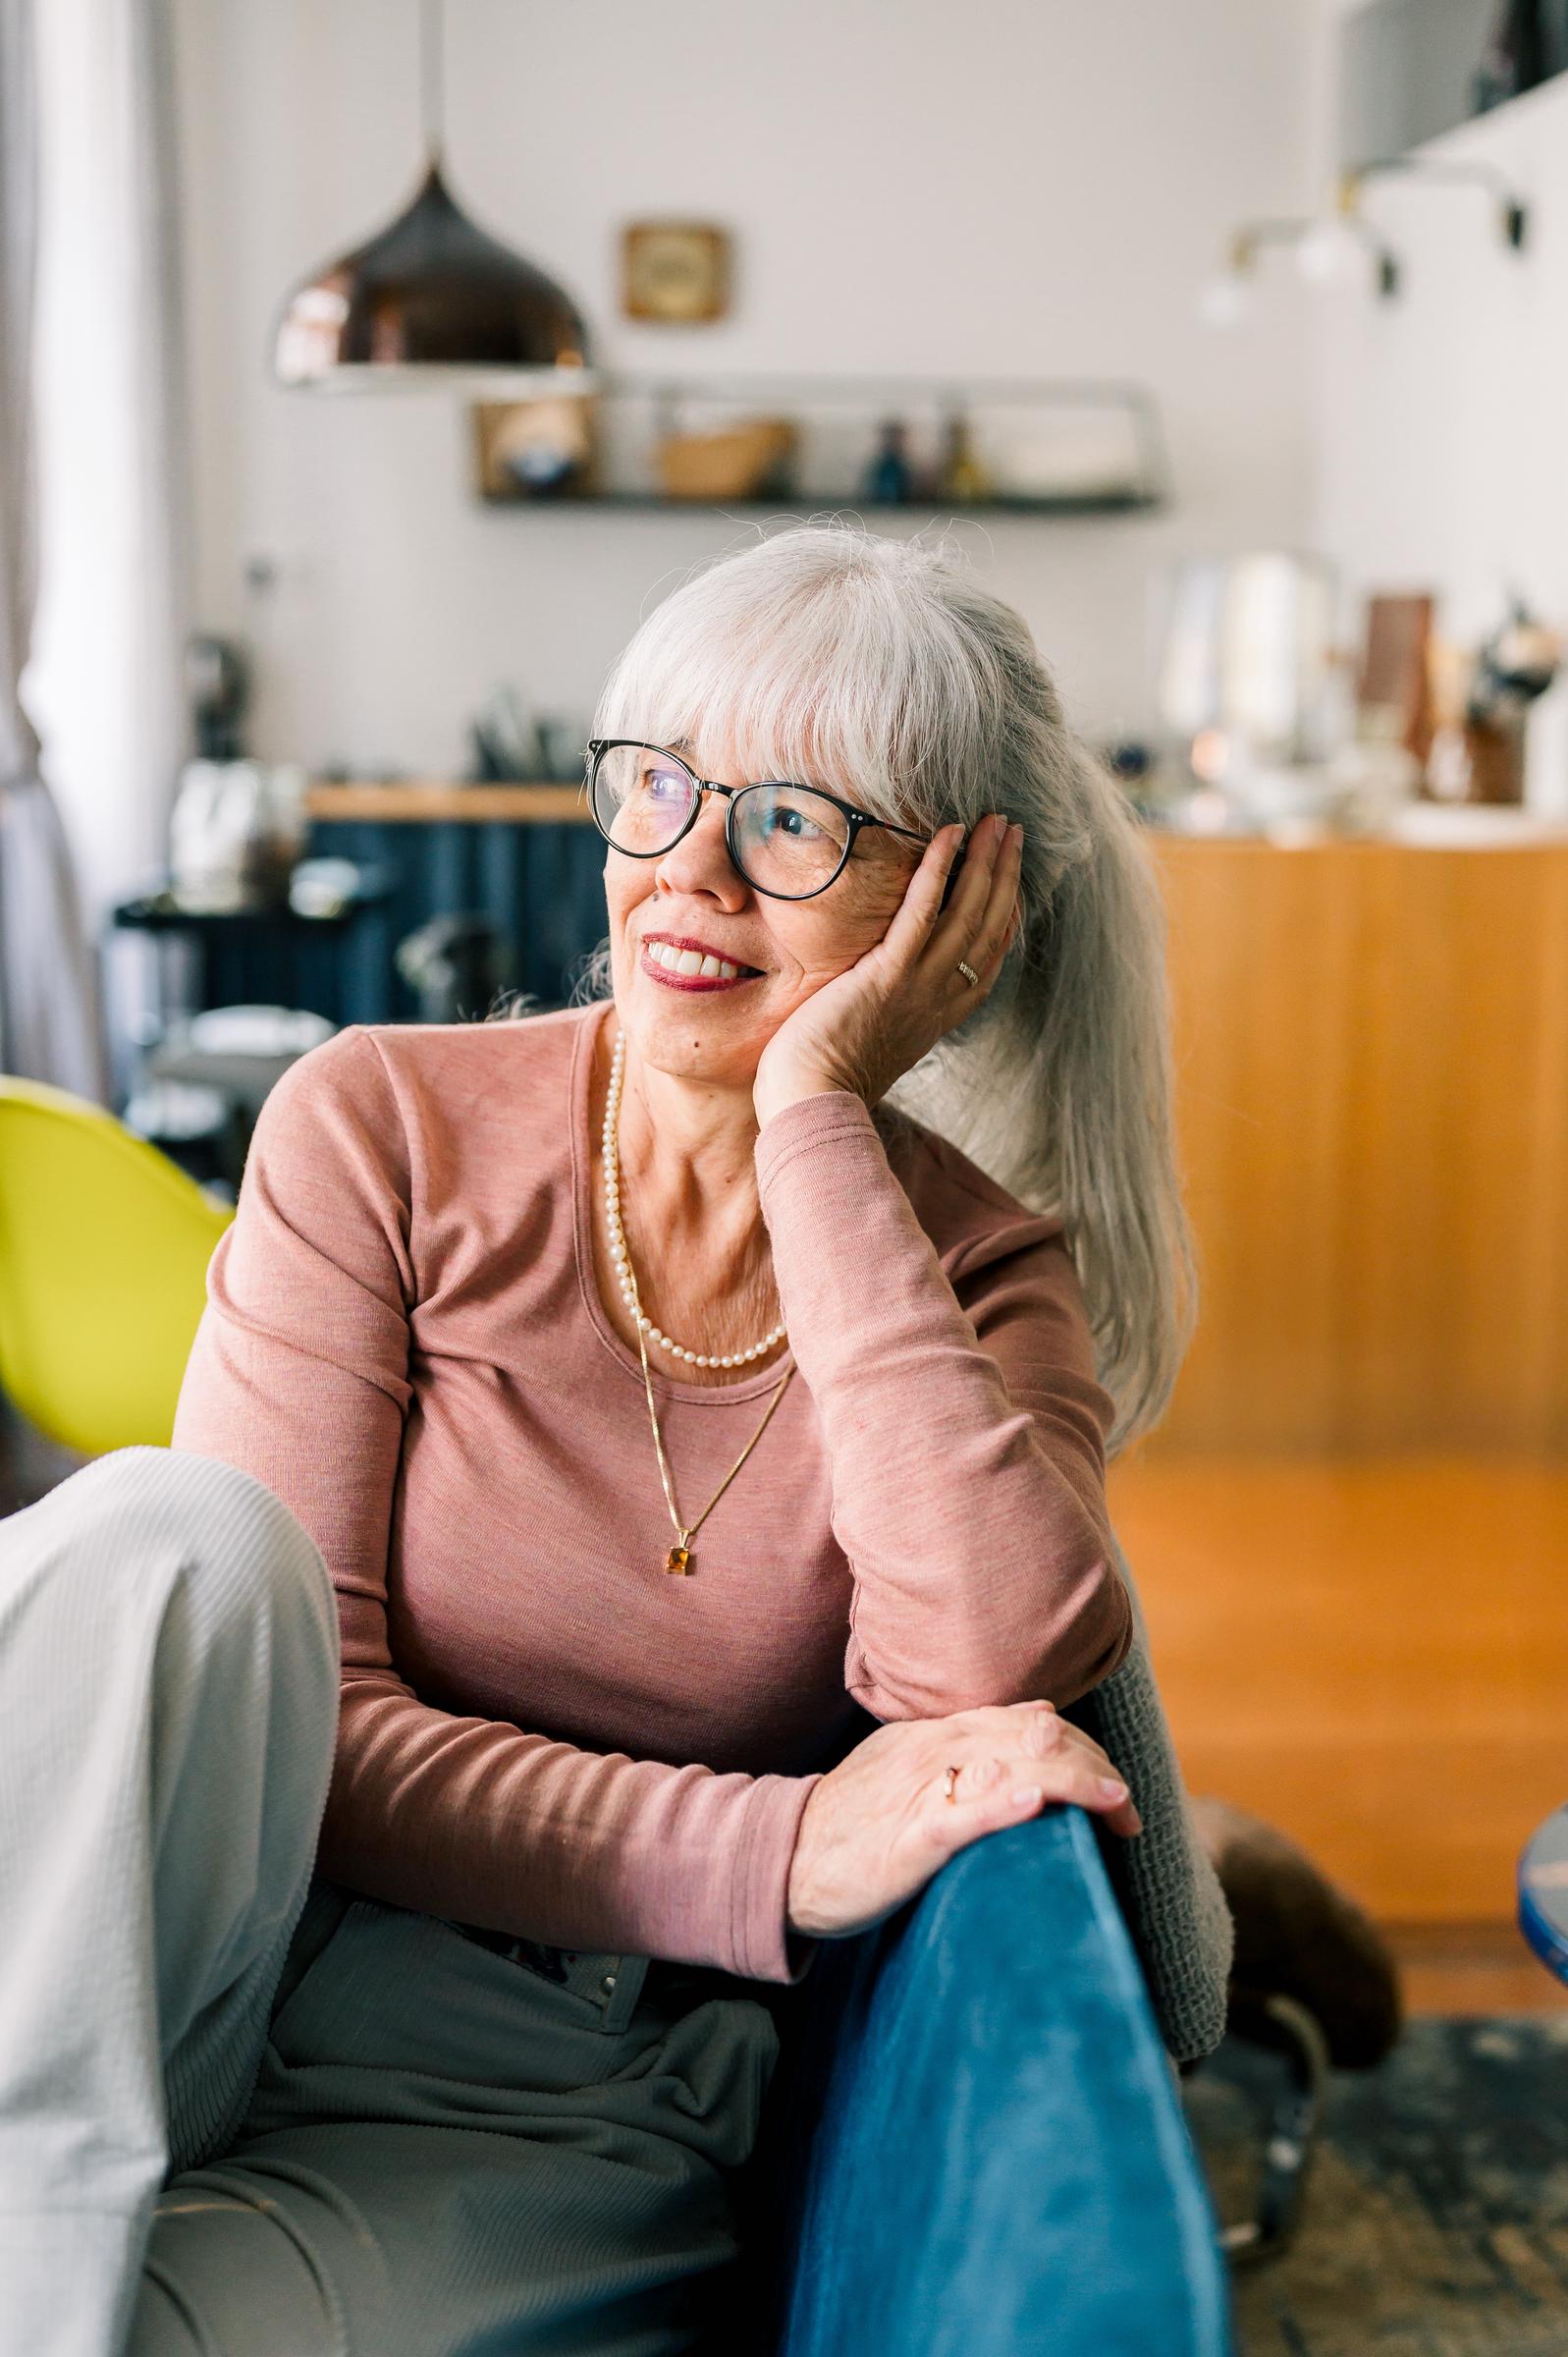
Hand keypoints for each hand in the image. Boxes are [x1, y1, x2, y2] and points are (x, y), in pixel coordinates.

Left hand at [752, 812, 1023, 1125]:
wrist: (814, 1106)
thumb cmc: (827, 1082)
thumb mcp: (874, 1043)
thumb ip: (887, 1013)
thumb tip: (875, 994)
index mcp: (941, 1015)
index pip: (988, 956)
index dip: (1005, 912)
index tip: (1012, 879)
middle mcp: (941, 997)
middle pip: (989, 925)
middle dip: (1005, 874)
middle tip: (1013, 831)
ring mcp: (919, 985)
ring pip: (967, 912)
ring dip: (986, 861)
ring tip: (995, 821)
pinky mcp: (888, 974)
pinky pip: (922, 912)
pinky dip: (940, 870)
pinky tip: (950, 835)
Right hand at [786, 1697, 1140, 1940]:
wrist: (783, 1856)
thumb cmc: (854, 1819)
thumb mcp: (913, 1766)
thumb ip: (974, 1744)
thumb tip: (1043, 1718)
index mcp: (942, 1730)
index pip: (1034, 1722)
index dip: (1085, 1750)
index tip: (1116, 1791)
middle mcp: (938, 1747)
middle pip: (1037, 1742)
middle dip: (1095, 1771)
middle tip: (1129, 1815)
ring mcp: (922, 1790)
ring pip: (1011, 1769)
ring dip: (1073, 1782)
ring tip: (1116, 1801)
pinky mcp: (908, 1838)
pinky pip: (960, 1816)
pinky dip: (1000, 1806)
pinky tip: (1034, 1804)